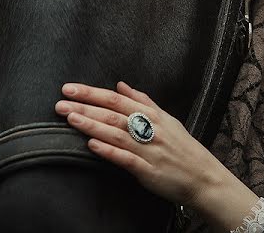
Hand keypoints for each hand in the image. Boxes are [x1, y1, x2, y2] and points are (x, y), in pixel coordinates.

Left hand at [56, 82, 258, 228]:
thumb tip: (121, 85)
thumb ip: (143, 101)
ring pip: (116, 133)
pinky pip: (126, 159)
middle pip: (113, 114)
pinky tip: (92, 144)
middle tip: (60, 103)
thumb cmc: (184, 148)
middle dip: (85, 107)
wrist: (204, 177)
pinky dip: (109, 151)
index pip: (117, 99)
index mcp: (153, 115)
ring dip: (92, 124)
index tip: (70, 88)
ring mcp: (149, 150)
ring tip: (70, 118)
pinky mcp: (149, 171)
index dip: (92, 93)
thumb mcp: (167, 119)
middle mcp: (150, 129)